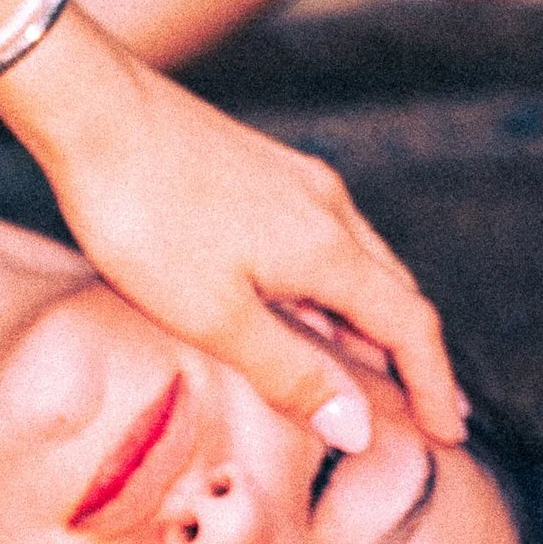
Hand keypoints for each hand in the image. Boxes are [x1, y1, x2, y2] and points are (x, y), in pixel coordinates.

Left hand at [0, 9, 466, 449]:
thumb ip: (290, 372)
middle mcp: (329, 209)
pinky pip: (323, 240)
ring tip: (369, 373)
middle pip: (395, 293)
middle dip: (414, 357)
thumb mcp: (213, 316)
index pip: (410, 326)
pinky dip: (333, 288)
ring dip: (373, 322)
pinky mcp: (263, 170)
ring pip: (360, 264)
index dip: (434, 384)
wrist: (94, 110)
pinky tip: (301, 307)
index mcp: (328, 249)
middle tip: (427, 411)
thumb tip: (359, 426)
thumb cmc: (143, 217)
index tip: (449, 433)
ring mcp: (297, 182)